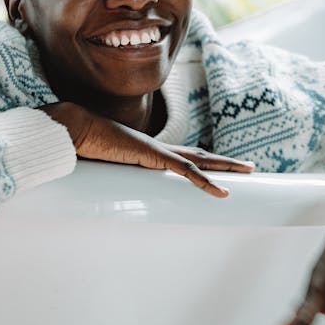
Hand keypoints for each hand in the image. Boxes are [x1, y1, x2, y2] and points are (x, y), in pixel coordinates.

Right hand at [41, 102, 253, 196]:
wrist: (75, 129)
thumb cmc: (82, 147)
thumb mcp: (100, 168)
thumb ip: (106, 178)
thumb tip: (99, 195)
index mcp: (148, 151)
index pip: (184, 157)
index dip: (203, 163)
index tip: (219, 170)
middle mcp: (159, 148)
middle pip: (201, 154)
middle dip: (226, 162)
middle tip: (250, 167)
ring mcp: (158, 150)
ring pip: (201, 159)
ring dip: (226, 166)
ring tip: (249, 171)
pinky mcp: (153, 156)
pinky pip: (186, 170)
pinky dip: (206, 181)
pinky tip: (223, 191)